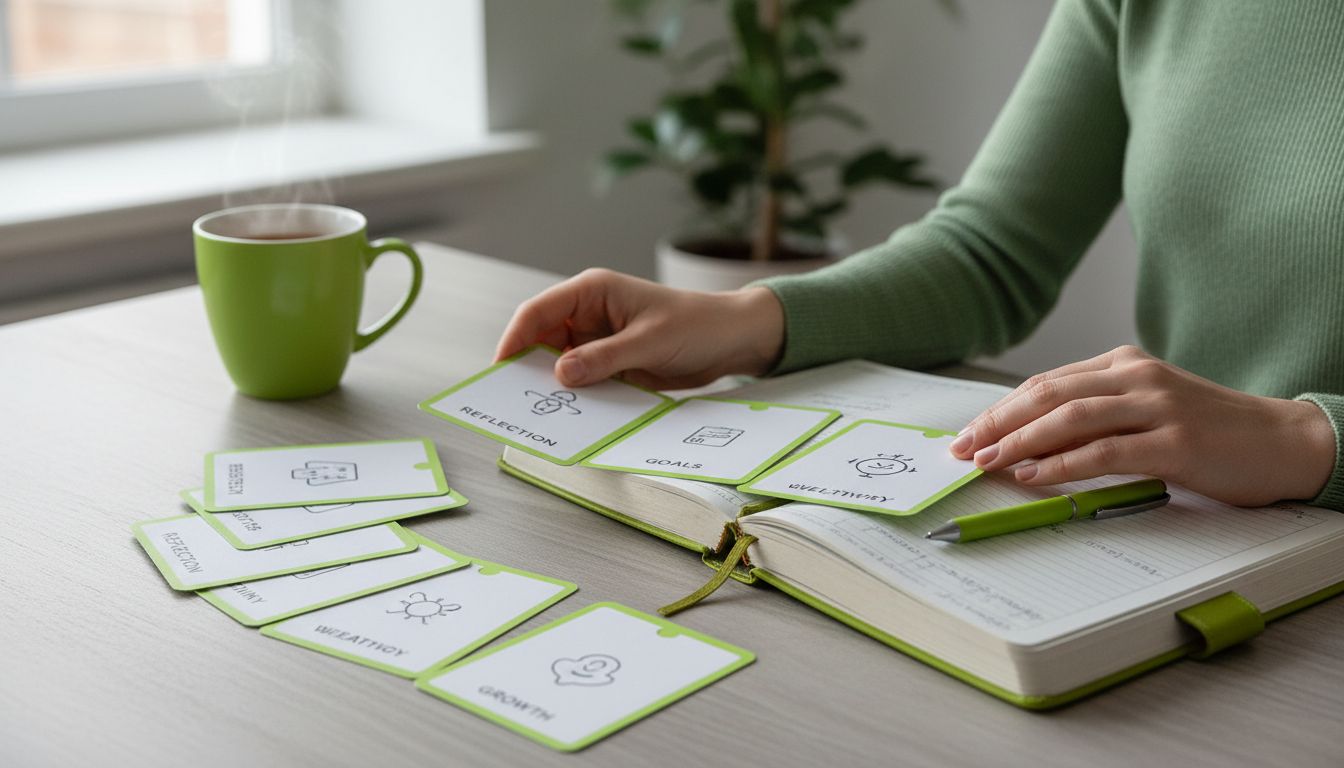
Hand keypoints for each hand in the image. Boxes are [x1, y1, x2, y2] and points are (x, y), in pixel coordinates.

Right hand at [494, 268, 784, 389]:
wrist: (732, 340)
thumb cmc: (696, 324)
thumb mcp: (650, 341)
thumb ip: (605, 358)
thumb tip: (561, 373)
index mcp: (592, 291)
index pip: (538, 313)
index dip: (514, 340)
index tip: (501, 371)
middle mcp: (589, 314)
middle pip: (542, 340)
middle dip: (530, 368)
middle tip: (517, 401)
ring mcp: (599, 340)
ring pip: (561, 365)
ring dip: (555, 387)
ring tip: (545, 414)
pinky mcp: (611, 363)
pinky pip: (584, 380)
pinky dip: (578, 397)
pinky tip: (575, 416)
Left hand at [948, 345, 1335, 505]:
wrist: (1285, 441)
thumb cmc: (1211, 432)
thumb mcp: (1146, 411)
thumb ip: (1096, 418)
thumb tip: (1030, 444)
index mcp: (1125, 364)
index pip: (1046, 382)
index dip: (1001, 409)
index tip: (969, 432)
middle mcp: (1136, 377)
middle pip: (1047, 394)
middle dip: (997, 422)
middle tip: (962, 447)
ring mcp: (1157, 407)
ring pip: (1069, 417)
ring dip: (1019, 441)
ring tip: (987, 461)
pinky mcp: (1175, 443)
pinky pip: (1104, 451)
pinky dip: (1062, 464)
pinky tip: (1033, 476)